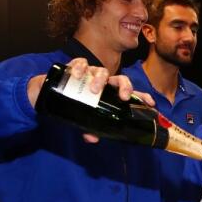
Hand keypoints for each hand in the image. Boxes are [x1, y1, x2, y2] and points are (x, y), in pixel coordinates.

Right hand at [28, 58, 154, 143]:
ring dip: (101, 80)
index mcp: (110, 93)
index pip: (130, 93)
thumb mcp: (83, 118)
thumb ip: (89, 127)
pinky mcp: (75, 67)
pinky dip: (80, 67)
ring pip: (102, 71)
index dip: (142, 96)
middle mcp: (104, 81)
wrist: (50, 92)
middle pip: (120, 79)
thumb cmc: (75, 104)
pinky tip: (77, 75)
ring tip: (94, 90)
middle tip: (123, 98)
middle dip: (125, 86)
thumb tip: (92, 138)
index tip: (151, 103)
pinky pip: (80, 63)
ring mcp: (91, 73)